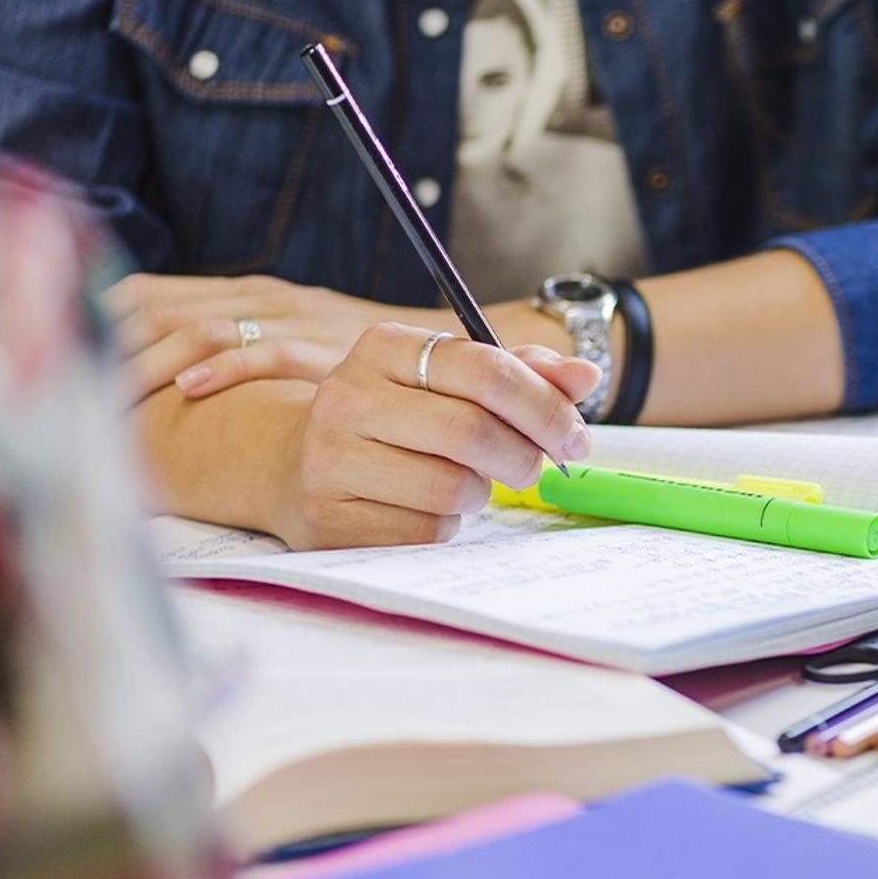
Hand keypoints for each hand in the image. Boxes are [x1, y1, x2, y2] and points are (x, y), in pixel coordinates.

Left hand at [103, 273, 447, 400]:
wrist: (446, 353)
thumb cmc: (366, 358)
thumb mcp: (300, 339)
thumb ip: (248, 343)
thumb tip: (179, 373)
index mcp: (248, 292)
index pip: (151, 293)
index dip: (105, 323)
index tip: (74, 360)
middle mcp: (263, 297)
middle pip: (161, 308)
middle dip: (112, 347)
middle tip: (79, 388)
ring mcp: (292, 319)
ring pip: (199, 329)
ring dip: (152, 363)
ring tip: (116, 395)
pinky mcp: (322, 348)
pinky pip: (262, 353)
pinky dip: (221, 370)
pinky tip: (191, 390)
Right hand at [268, 323, 598, 548]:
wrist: (292, 463)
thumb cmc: (396, 417)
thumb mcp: (450, 380)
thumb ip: (522, 373)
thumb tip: (586, 376)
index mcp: (384, 347)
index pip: (486, 370)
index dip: (546, 407)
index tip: (575, 436)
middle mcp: (347, 396)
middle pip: (472, 432)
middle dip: (522, 456)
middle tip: (532, 466)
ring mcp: (329, 460)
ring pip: (451, 487)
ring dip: (479, 493)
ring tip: (463, 482)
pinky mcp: (328, 519)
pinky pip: (425, 531)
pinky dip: (445, 526)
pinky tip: (425, 508)